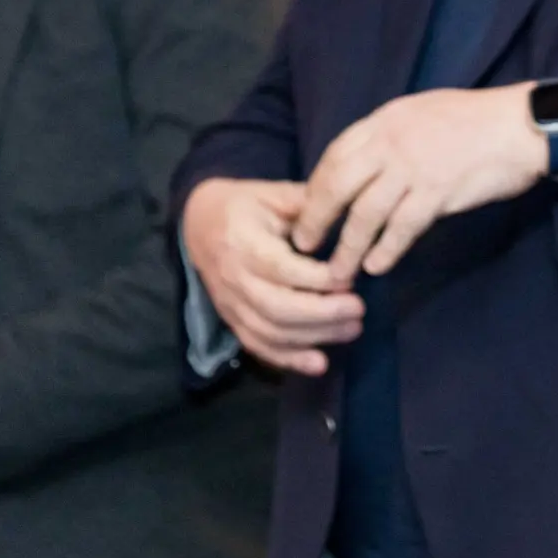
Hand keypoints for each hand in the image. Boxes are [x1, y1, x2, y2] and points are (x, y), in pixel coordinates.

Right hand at [182, 179, 362, 377]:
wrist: (198, 225)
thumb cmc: (244, 206)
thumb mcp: (273, 193)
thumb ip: (308, 205)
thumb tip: (348, 215)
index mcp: (243, 242)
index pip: (281, 269)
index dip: (318, 279)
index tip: (351, 278)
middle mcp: (233, 278)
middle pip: (277, 307)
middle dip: (323, 313)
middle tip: (359, 309)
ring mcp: (230, 304)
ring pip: (270, 331)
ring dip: (314, 337)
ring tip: (352, 330)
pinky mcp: (232, 321)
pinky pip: (258, 346)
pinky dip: (288, 359)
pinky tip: (319, 364)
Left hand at [292, 86, 552, 286]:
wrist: (522, 125)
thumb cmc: (477, 119)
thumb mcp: (423, 112)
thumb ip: (392, 135)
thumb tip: (366, 162)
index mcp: (386, 120)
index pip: (335, 156)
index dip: (315, 188)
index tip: (305, 212)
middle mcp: (392, 142)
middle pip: (338, 185)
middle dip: (316, 219)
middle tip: (304, 247)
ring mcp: (414, 168)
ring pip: (366, 213)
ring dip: (348, 247)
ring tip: (337, 273)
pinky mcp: (439, 192)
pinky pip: (403, 227)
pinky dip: (387, 249)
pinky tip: (377, 266)